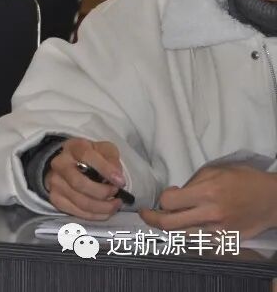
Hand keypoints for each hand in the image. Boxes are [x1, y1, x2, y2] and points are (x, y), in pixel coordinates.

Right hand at [44, 137, 125, 219]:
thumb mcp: (105, 150)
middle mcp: (60, 164)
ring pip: (79, 201)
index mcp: (74, 147)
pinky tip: (105, 211)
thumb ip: (112, 160)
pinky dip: (95, 215)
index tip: (120, 182)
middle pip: (79, 183)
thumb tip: (117, 177)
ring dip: (102, 207)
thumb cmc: (93, 158)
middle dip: (102, 192)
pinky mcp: (55, 198)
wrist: (72, 165)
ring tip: (114, 204)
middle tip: (116, 193)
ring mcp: (55, 182)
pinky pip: (76, 212)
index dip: (105, 170)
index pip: (86, 156)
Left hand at [140, 166, 276, 238]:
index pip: (169, 202)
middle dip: (152, 219)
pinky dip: (189, 233)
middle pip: (170, 224)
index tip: (169, 193)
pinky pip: (199, 240)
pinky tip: (188, 224)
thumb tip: (175, 194)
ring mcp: (218, 230)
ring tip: (167, 218)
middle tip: (146, 214)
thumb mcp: (215, 171)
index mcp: (207, 192)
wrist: (272, 200)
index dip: (163, 198)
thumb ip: (192, 184)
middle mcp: (211, 214)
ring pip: (182, 235)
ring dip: (171, 227)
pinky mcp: (225, 240)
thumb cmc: (243, 179)